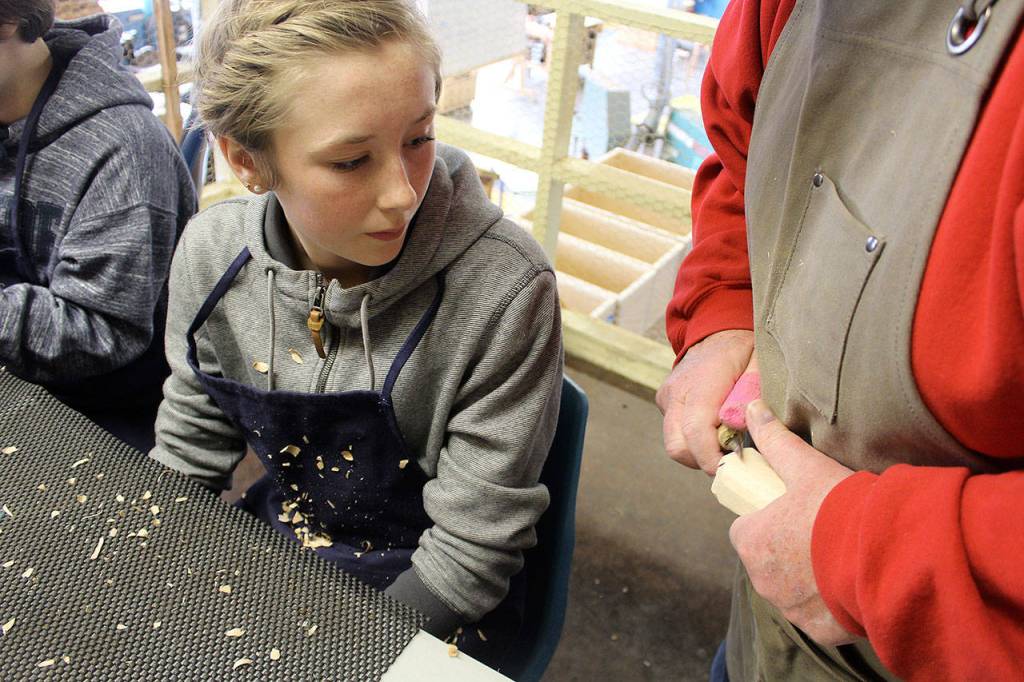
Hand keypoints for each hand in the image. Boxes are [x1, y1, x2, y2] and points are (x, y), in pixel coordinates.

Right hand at [656, 329, 754, 473]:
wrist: (717, 330)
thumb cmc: (744, 350)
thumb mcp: (759, 367)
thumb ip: (750, 397)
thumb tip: (738, 428)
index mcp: (702, 382)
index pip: (696, 431)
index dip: (712, 458)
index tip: (734, 467)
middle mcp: (677, 391)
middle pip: (678, 446)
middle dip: (703, 461)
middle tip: (730, 458)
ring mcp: (667, 397)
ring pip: (674, 444)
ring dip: (698, 453)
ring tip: (723, 443)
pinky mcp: (664, 402)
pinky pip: (675, 433)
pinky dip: (693, 440)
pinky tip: (713, 430)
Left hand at [729, 399, 856, 646]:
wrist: (886, 555)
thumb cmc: (839, 509)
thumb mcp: (805, 467)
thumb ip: (775, 440)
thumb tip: (752, 410)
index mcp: (751, 541)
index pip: (745, 531)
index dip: (765, 520)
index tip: (789, 513)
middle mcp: (763, 580)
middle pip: (767, 561)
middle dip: (786, 550)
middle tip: (820, 533)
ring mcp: (790, 608)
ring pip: (789, 589)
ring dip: (806, 577)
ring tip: (838, 556)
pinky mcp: (818, 630)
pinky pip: (816, 615)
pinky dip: (828, 604)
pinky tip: (849, 584)